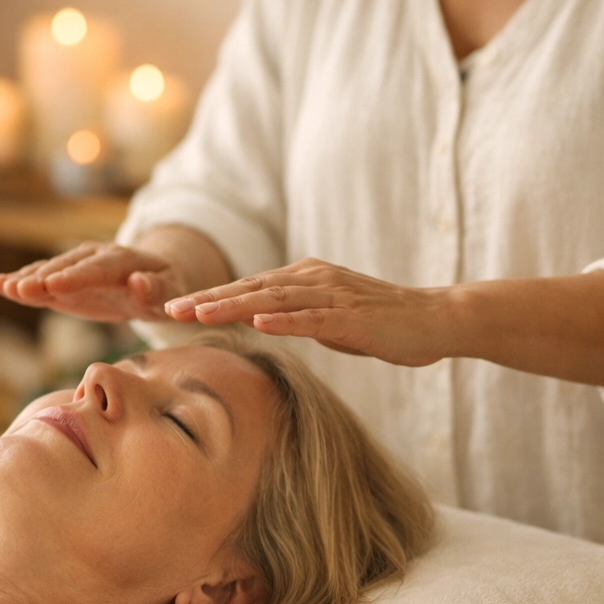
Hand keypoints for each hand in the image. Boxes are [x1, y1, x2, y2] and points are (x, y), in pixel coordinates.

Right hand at [0, 241, 191, 321]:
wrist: (152, 278)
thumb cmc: (165, 288)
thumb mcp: (170, 291)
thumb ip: (156, 290)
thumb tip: (139, 282)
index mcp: (123, 260)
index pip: (98, 268)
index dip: (76, 277)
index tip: (55, 285)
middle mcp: (94, 257)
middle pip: (67, 268)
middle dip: (44, 278)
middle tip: (22, 289)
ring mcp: (76, 267)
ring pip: (50, 271)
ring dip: (28, 279)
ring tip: (5, 286)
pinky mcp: (65, 281)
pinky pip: (43, 281)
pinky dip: (24, 283)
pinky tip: (1, 285)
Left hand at [164, 258, 446, 366]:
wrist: (435, 319)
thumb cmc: (381, 323)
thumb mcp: (328, 321)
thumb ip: (295, 318)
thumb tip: (262, 324)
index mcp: (304, 280)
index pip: (247, 289)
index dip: (208, 299)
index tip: (172, 311)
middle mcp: (313, 279)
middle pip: (250, 289)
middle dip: (207, 300)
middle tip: (168, 311)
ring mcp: (333, 295)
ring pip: (273, 299)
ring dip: (232, 306)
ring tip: (199, 314)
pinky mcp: (353, 315)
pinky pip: (312, 317)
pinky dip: (283, 319)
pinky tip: (257, 322)